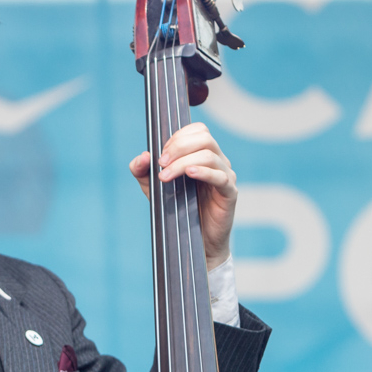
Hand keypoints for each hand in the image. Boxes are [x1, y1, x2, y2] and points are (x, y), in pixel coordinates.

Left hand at [128, 122, 237, 268]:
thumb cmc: (177, 211)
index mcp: (203, 155)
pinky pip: (219, 176)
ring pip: (209, 155)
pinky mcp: (229, 192)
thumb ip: (143, 171)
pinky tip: (189, 174)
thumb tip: (142, 156)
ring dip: (183, 162)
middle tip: (161, 164)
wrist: (192, 241)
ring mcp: (225, 176)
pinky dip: (202, 172)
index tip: (161, 153)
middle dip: (178, 147)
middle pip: (204, 138)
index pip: (198, 130)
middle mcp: (217, 161)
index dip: (178, 137)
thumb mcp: (153, 188)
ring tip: (165, 176)